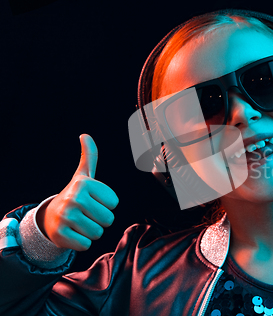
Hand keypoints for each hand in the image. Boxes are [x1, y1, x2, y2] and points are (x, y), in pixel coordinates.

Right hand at [36, 134, 118, 250]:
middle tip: (86, 214)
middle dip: (100, 220)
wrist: (50, 216)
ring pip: (98, 233)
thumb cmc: (75, 194)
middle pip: (108, 219)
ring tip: (80, 223)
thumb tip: (85, 135)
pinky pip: (86, 245)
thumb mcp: (83, 175)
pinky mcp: (60, 235)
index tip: (93, 200)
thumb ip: (89, 155)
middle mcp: (74, 198)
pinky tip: (73, 233)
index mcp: (84, 184)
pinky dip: (82, 243)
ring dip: (92, 232)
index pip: (114, 203)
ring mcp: (66, 217)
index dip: (106, 204)